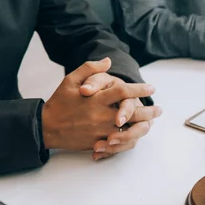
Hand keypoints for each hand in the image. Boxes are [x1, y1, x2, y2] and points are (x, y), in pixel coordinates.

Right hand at [42, 58, 157, 155]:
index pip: (123, 92)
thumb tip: (108, 60)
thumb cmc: (60, 102)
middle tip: (159, 110)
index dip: (139, 89)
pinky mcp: (98, 143)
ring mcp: (100, 131)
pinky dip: (130, 140)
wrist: (46, 127)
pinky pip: (119, 143)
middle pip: (132, 113)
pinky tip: (138, 134)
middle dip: (149, 111)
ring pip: (129, 130)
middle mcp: (100, 115)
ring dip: (144, 126)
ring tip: (152, 123)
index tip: (151, 88)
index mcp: (96, 99)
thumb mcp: (70, 80)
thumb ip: (90, 69)